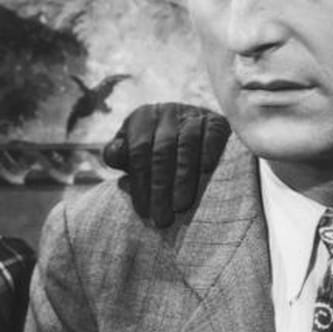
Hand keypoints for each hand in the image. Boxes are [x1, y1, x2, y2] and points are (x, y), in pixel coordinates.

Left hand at [103, 103, 230, 227]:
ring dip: (184, 178)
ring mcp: (192, 114)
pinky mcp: (216, 121)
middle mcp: (166, 113)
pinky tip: (207, 171)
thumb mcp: (132, 152)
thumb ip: (119, 157)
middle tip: (162, 218)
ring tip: (181, 206)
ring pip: (186, 146)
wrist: (195, 132)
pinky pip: (213, 135)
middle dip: (161, 188)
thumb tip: (116, 161)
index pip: (138, 152)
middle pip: (161, 152)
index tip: (143, 211)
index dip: (140, 183)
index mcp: (142, 118)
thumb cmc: (155, 151)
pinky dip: (209, 151)